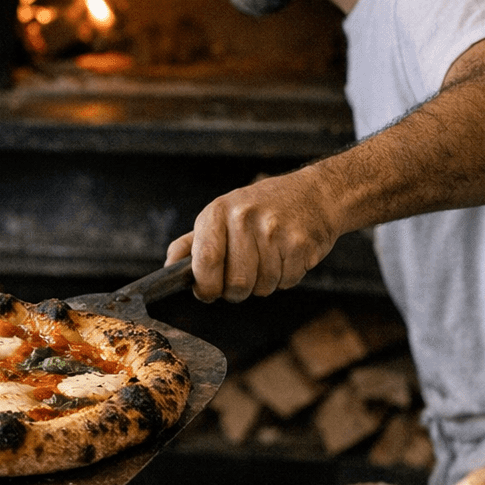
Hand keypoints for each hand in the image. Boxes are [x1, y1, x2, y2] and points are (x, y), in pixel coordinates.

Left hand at [165, 169, 342, 302]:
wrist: (314, 193)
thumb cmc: (261, 207)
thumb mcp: (221, 214)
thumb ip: (192, 243)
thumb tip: (169, 266)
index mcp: (218, 212)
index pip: (205, 261)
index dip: (205, 286)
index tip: (208, 291)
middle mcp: (244, 218)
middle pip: (236, 283)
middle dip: (237, 290)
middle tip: (243, 277)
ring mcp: (274, 230)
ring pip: (262, 287)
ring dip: (264, 284)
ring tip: (268, 260)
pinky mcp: (300, 243)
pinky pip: (287, 282)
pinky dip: (286, 278)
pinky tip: (286, 257)